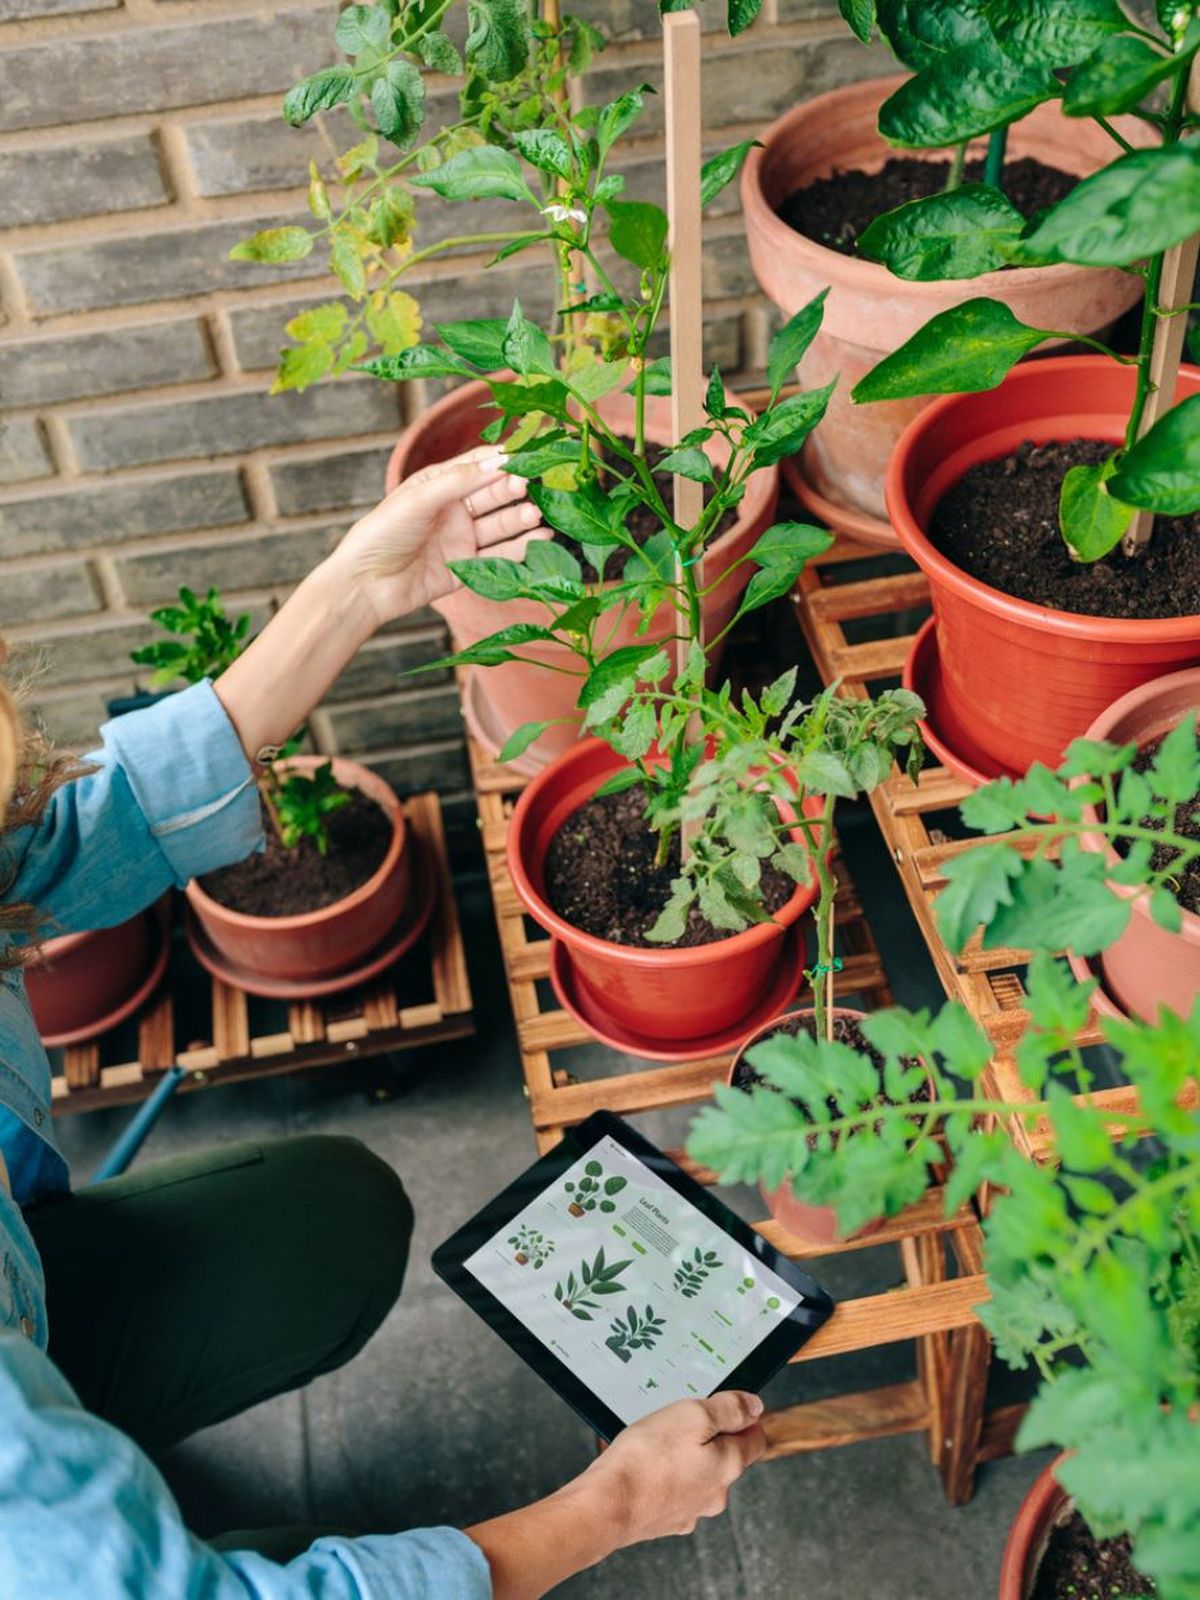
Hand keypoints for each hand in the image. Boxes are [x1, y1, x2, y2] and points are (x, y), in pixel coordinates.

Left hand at [329, 444, 544, 624]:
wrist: (365, 585)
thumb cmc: (382, 533)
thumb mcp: (418, 499)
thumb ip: (458, 481)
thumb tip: (498, 461)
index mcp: (438, 485)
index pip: (477, 466)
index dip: (502, 459)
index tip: (527, 453)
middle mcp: (453, 510)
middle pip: (492, 494)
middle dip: (513, 488)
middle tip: (530, 485)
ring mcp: (461, 539)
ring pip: (499, 525)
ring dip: (519, 518)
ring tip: (537, 514)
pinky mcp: (467, 567)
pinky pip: (498, 555)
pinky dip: (520, 547)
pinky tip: (539, 538)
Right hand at [586, 1393, 766, 1542]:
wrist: (608, 1506)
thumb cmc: (646, 1459)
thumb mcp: (692, 1416)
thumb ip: (728, 1410)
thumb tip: (754, 1407)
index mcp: (728, 1466)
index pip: (755, 1438)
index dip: (745, 1417)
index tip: (728, 1405)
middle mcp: (715, 1494)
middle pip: (724, 1456)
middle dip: (708, 1435)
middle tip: (682, 1417)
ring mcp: (690, 1510)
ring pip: (695, 1473)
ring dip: (682, 1454)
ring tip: (655, 1438)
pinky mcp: (665, 1519)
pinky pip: (671, 1488)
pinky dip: (662, 1474)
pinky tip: (642, 1462)